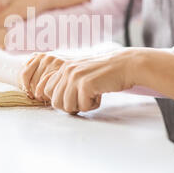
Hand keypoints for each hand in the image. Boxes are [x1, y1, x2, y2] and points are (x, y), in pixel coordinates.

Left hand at [19, 49, 137, 113]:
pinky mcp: (86, 84)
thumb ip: (67, 82)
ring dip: (82, 106)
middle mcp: (67, 70)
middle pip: (56, 102)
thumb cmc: (105, 73)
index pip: (48, 91)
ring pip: (67, 106)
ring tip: (92, 95)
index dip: (61, 99)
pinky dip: (93, 105)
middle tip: (85, 99)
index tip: (76, 96)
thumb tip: (55, 101)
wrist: (125, 65)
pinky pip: (83, 106)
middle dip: (70, 106)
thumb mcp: (81, 73)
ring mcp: (75, 76)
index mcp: (63, 68)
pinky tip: (100, 94)